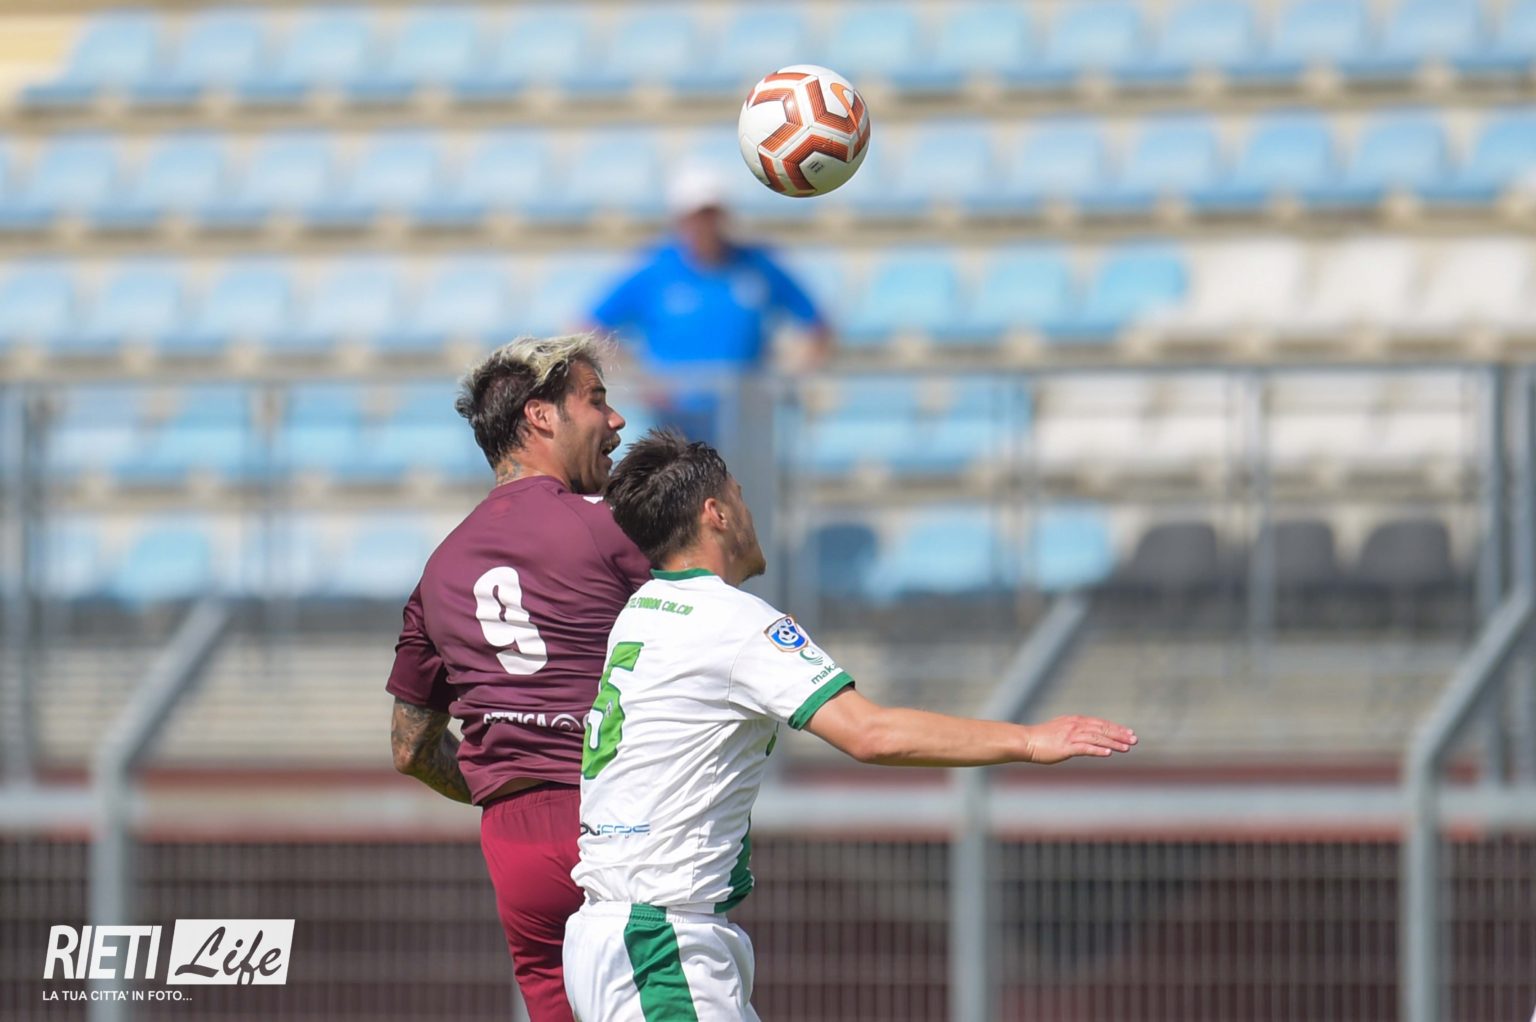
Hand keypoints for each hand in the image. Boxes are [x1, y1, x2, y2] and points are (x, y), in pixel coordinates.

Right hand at [1021, 716, 1136, 764]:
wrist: (1026, 741)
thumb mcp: (1061, 730)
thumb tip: (1086, 737)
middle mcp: (1075, 725)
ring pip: (1097, 738)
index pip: (1100, 723)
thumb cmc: (1042, 738)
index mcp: (1076, 721)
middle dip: (1120, 734)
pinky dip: (1098, 750)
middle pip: (1102, 729)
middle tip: (1134, 740)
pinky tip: (1108, 754)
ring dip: (1113, 743)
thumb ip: (1074, 732)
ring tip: (1127, 748)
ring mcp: (1071, 736)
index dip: (1116, 728)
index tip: (1129, 733)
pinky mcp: (1066, 747)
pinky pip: (1085, 748)